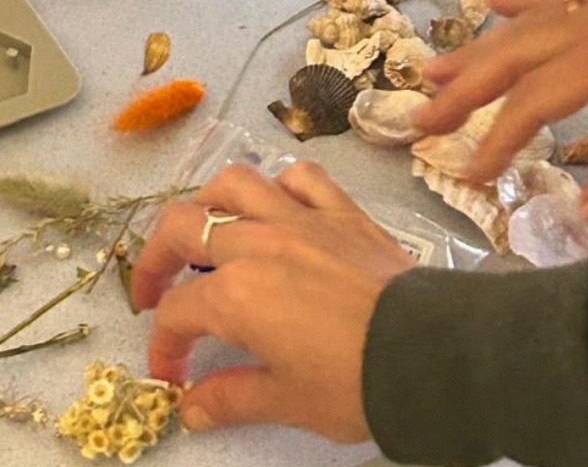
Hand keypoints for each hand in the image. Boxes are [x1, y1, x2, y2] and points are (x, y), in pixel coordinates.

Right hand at [131, 162, 413, 441]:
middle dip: (156, 259)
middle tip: (155, 290)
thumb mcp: (287, 402)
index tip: (170, 374)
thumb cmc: (355, 383)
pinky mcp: (341, 212)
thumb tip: (191, 409)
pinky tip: (277, 207)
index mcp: (235, 293)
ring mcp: (300, 218)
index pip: (177, 312)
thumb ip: (231, 398)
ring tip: (205, 229)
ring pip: (235, 184)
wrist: (432, 356)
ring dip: (207, 204)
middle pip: (184, 228)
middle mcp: (257, 242)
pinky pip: (301, 178)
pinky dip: (280, 186)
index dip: (163, 345)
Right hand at [414, 0, 587, 222]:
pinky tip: (496, 3)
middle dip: (465, 87)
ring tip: (433, 69)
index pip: (537, 99)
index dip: (497, 135)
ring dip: (479, 46)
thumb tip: (584, 208)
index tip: (468, 173)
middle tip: (419, 120)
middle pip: (515, 53)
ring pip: (529, 20)